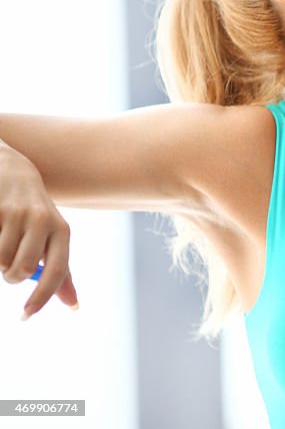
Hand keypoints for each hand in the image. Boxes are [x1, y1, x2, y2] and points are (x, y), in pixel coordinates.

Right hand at [0, 148, 78, 318]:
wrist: (13, 172)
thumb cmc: (35, 216)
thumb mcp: (53, 238)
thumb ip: (60, 271)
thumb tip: (74, 306)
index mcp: (62, 230)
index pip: (57, 271)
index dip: (42, 297)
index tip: (26, 316)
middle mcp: (43, 220)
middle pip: (22, 270)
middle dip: (11, 276)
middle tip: (9, 268)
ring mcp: (16, 212)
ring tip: (2, 244)